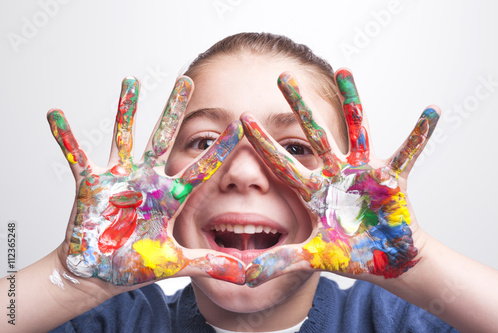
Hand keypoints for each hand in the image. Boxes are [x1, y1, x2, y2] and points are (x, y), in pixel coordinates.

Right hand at [48, 76, 244, 285]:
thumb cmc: (136, 264)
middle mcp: (146, 181)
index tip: (239, 125)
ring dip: (127, 110)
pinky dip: (65, 137)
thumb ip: (208, 264)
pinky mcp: (90, 185)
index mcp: (168, 197)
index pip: (199, 169)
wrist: (101, 272)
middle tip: (186, 79)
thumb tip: (245, 273)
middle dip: (174, 110)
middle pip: (163, 139)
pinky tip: (56, 114)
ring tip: (131, 81)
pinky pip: (76, 156)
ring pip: (125, 137)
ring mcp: (119, 179)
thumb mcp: (176, 263)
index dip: (220, 150)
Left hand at [241, 70, 438, 285]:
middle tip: (282, 75)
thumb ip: (279, 262)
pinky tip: (431, 111)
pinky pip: (408, 152)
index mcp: (313, 190)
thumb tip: (243, 276)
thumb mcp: (311, 257)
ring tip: (344, 69)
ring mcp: (362, 172)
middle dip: (298, 105)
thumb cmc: (348, 255)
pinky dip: (421, 134)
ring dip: (352, 100)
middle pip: (313, 133)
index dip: (262, 141)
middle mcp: (335, 173)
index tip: (243, 117)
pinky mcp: (390, 178)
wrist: (382, 260)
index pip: (282, 161)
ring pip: (356, 129)